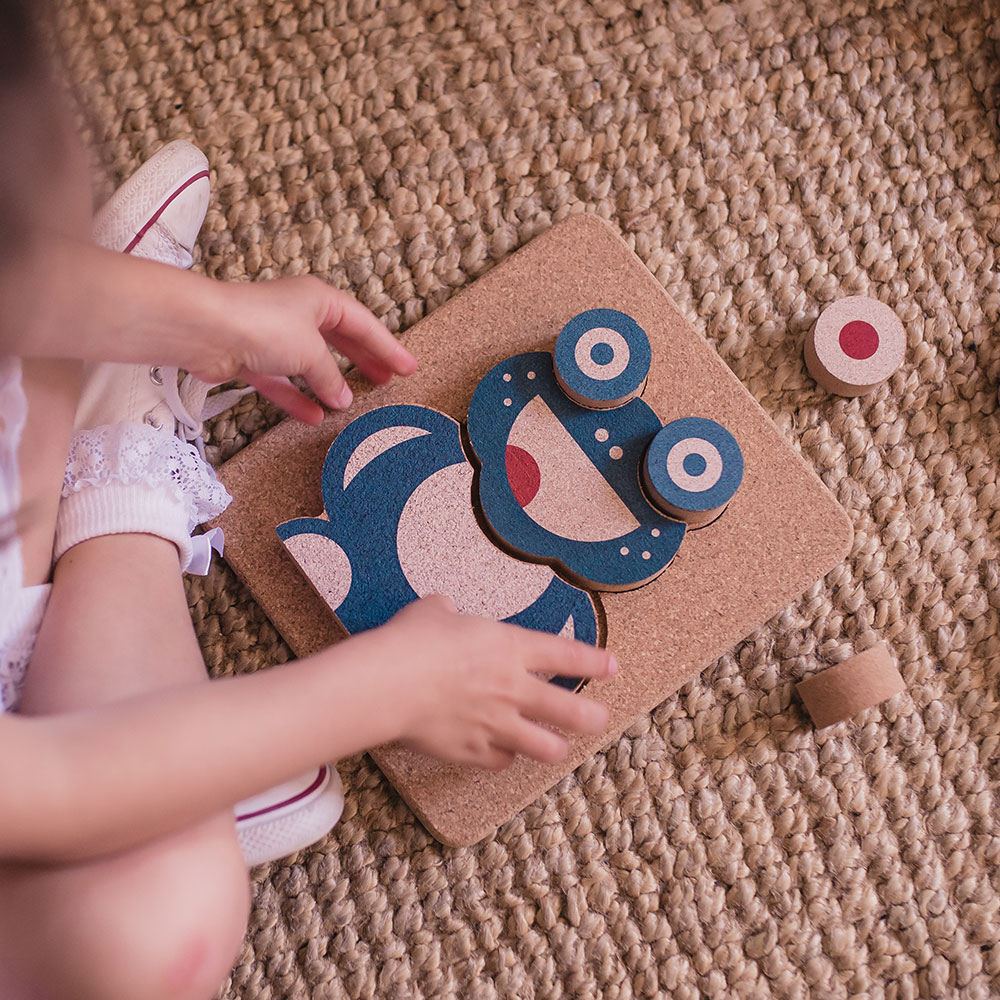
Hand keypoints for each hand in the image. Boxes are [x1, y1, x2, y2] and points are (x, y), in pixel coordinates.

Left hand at [205, 275, 417, 423]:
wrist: (204, 330)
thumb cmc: (262, 325)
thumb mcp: (310, 350)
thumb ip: (331, 376)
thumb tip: (342, 397)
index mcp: (319, 299)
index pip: (363, 324)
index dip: (388, 347)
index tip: (409, 367)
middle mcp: (298, 313)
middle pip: (340, 340)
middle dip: (364, 361)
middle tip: (388, 381)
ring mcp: (274, 337)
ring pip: (311, 363)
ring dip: (330, 383)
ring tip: (353, 402)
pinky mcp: (251, 359)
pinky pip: (282, 382)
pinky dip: (298, 398)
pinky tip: (316, 416)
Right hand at [360, 595, 616, 770]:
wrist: (388, 684)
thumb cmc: (411, 641)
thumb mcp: (434, 611)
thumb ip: (449, 613)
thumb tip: (445, 612)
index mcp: (509, 648)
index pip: (566, 655)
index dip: (593, 662)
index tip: (611, 666)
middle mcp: (511, 688)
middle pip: (569, 710)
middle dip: (591, 716)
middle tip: (600, 718)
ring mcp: (495, 724)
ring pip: (543, 746)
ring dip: (554, 746)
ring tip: (559, 747)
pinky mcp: (472, 750)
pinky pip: (500, 760)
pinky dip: (503, 757)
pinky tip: (502, 753)